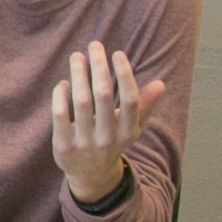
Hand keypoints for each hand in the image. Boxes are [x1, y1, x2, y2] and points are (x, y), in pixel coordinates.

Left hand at [49, 42, 163, 207]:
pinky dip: (60, 96)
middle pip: (103, 95)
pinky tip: (63, 83)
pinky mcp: (63, 147)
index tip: (117, 53)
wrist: (91, 176)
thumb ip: (145, 106)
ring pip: (81, 101)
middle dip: (99, 66)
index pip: (130, 99)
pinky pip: (59, 115)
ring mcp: (85, 143)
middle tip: (94, 45)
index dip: (124, 74)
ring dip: (79, 74)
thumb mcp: (132, 128)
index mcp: (128, 131)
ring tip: (77, 56)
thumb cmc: (113, 141)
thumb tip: (161, 84)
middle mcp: (108, 138)